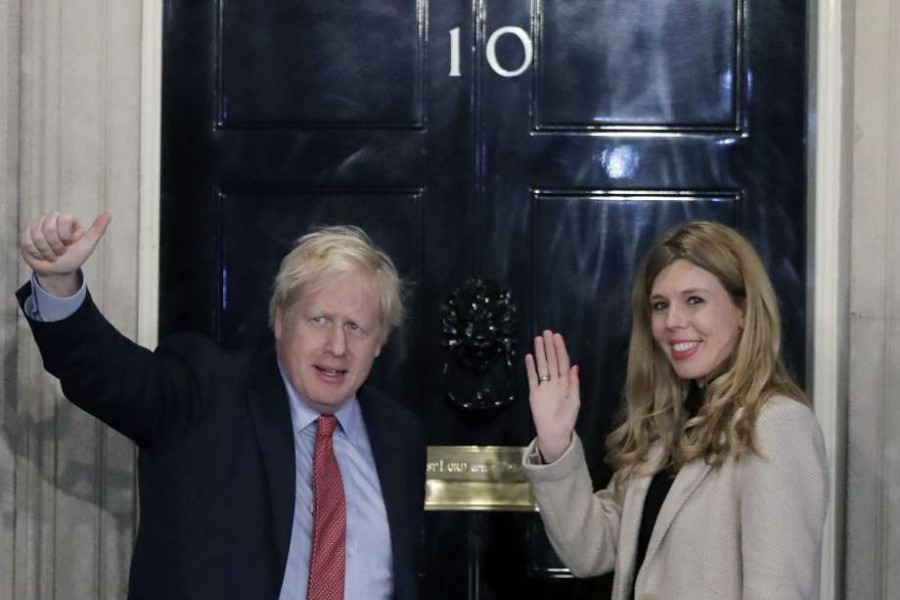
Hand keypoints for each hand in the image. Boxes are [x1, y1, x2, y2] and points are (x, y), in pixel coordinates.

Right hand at [19, 211, 111, 295]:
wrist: (58, 271)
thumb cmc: (74, 257)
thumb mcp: (88, 245)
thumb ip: (97, 230)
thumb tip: (108, 214)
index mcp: (67, 219)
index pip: (64, 219)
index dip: (65, 236)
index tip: (69, 244)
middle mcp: (51, 218)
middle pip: (48, 228)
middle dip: (55, 246)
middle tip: (60, 252)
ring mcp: (36, 225)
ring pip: (36, 235)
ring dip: (45, 251)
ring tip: (51, 254)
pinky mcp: (25, 233)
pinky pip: (26, 241)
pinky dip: (35, 252)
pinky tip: (41, 254)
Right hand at [525, 330, 579, 462]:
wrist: (554, 433)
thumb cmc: (567, 419)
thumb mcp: (574, 401)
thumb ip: (574, 384)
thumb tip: (575, 366)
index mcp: (566, 383)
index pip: (563, 362)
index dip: (560, 349)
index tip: (557, 337)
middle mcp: (555, 382)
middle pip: (552, 360)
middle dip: (550, 347)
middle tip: (547, 332)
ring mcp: (544, 386)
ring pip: (542, 366)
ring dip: (540, 353)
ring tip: (537, 339)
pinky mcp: (534, 392)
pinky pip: (532, 377)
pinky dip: (530, 367)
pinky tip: (529, 356)